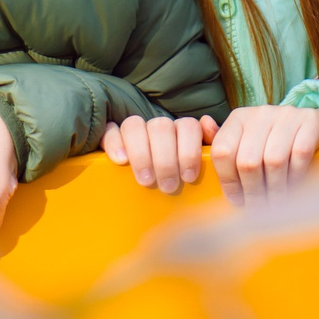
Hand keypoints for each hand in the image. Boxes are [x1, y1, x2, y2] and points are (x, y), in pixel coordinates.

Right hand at [102, 114, 218, 194]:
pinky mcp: (111, 137)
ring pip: (134, 125)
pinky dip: (115, 143)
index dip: (189, 151)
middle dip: (165, 160)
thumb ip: (209, 146)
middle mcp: (158, 127)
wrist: (148, 195)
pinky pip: (109, 130)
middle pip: (161, 127)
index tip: (188, 177)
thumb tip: (207, 123)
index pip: (188, 126)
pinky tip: (121, 161)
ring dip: (141, 154)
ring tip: (146, 181)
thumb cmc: (180, 181)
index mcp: (181, 132)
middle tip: (168, 187)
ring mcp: (134, 131)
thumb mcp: (198, 169)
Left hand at [211, 104, 318, 205]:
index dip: (228, 182)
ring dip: (274, 190)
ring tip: (275, 205)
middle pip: (247, 161)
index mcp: (239, 118)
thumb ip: (224, 143)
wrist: (312, 123)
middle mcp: (260, 113)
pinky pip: (299, 155)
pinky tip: (293, 188)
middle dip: (252, 192)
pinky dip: (295, 177)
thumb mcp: (246, 139)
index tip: (237, 200)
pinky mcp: (311, 121)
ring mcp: (287, 115)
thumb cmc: (272, 139)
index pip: (222, 151)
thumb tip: (203, 126)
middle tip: (258, 209)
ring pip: (273, 161)